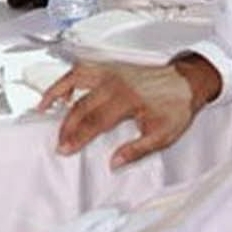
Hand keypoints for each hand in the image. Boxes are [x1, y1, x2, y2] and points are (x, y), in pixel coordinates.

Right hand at [37, 56, 219, 166]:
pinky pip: (83, 69)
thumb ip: (137, 150)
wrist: (188, 81)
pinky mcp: (112, 68)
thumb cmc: (177, 106)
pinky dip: (68, 78)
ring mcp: (111, 72)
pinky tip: (63, 91)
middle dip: (66, 126)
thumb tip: (114, 163)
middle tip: (58, 142)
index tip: (65, 149)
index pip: (94, 121)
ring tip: (44, 107)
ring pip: (75, 79)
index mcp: (127, 99)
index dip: (77, 137)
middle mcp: (115, 82)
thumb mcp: (163, 135)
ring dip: (57, 92)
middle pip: (80, 105)